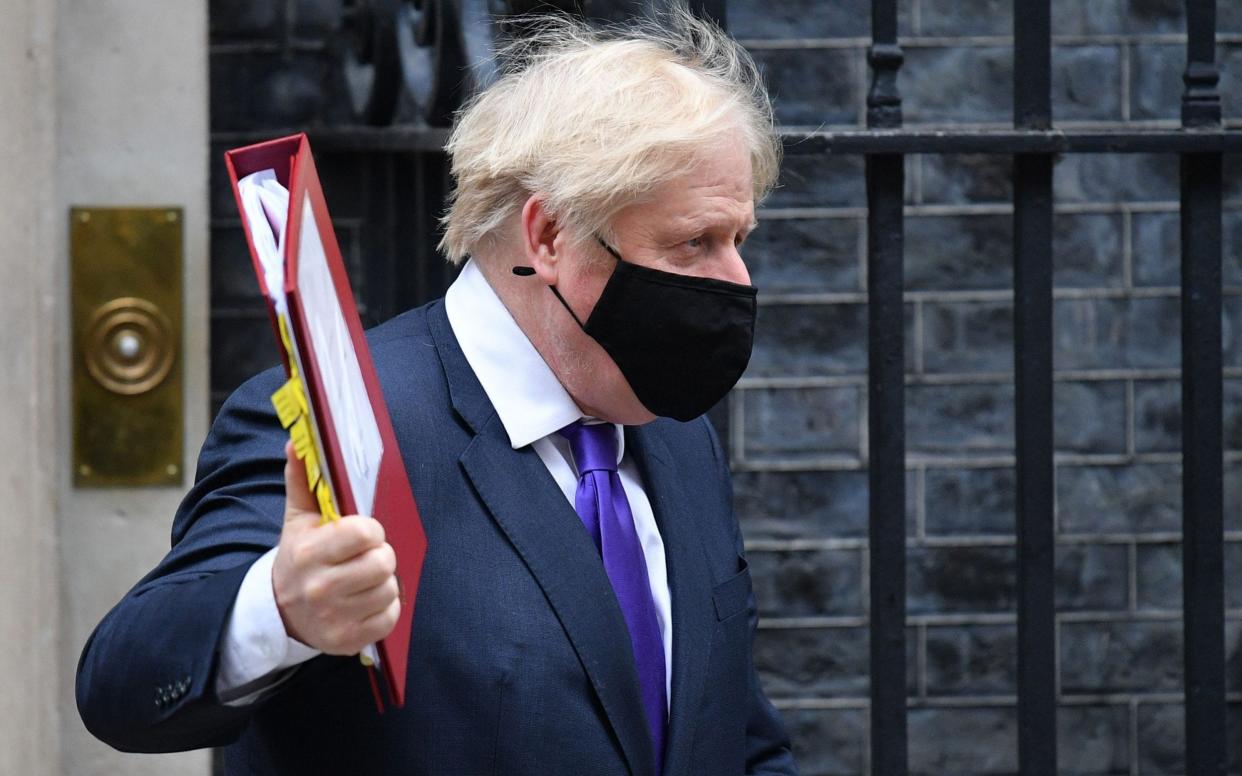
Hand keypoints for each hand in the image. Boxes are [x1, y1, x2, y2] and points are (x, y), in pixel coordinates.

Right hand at [271, 441, 399, 654]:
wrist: (279, 611)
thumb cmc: (299, 556)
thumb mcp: (298, 519)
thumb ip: (303, 479)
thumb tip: (298, 442)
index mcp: (309, 552)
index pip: (364, 532)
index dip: (370, 530)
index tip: (361, 533)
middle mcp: (319, 588)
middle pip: (383, 562)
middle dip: (380, 555)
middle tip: (365, 556)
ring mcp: (333, 618)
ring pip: (390, 589)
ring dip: (383, 582)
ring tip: (362, 579)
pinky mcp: (347, 641)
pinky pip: (390, 617)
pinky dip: (384, 608)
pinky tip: (364, 601)